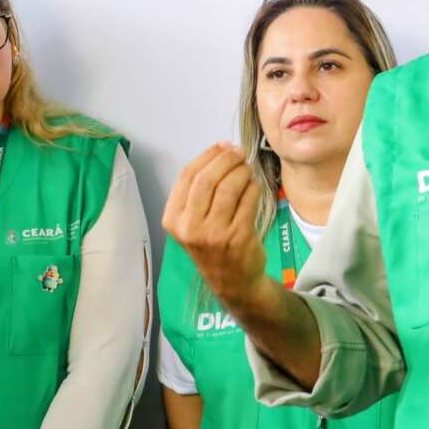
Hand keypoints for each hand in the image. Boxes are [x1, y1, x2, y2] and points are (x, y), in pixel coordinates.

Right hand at [162, 144, 270, 310]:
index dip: (207, 156)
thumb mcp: (192, 222)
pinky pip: (248, 201)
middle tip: (239, 152)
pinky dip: (253, 187)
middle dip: (226, 160)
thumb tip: (221, 150)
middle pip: (207, 180)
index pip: (187, 176)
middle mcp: (190, 227)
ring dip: (241, 172)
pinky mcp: (238, 237)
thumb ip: (198, 191)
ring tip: (247, 169)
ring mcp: (214, 234)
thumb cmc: (212, 245)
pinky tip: (254, 186)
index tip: (222, 146)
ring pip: (228, 188)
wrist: (232, 281)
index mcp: (173, 220)